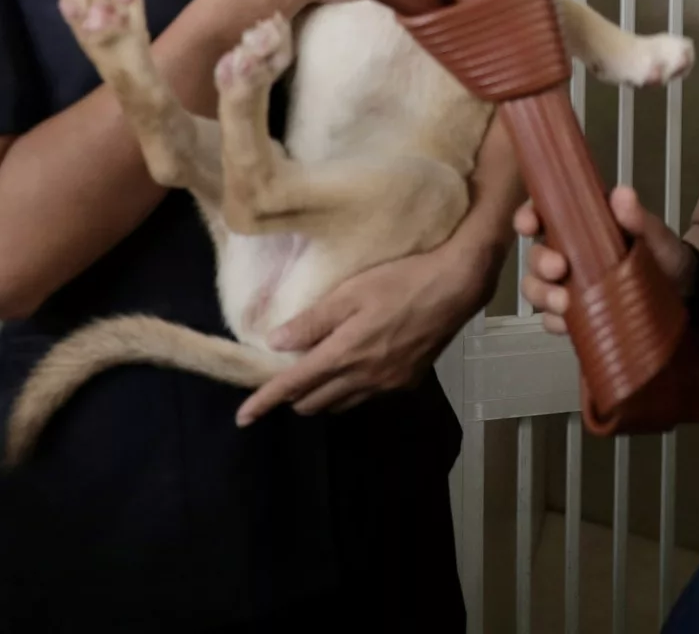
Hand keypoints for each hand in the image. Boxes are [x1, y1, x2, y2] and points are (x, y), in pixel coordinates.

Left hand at [237, 242, 481, 423]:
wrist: (456, 287)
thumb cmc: (400, 280)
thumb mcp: (351, 292)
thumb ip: (313, 320)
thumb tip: (275, 342)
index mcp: (344, 355)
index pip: (293, 386)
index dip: (264, 402)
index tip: (242, 417)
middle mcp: (363, 379)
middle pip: (314, 403)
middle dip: (293, 396)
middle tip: (286, 376)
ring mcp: (387, 385)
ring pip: (340, 405)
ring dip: (322, 395)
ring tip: (318, 372)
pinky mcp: (408, 383)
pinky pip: (366, 397)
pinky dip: (350, 390)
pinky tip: (355, 368)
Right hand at [515, 185, 693, 338]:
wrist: (685, 292)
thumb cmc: (663, 253)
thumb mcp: (655, 233)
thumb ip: (638, 217)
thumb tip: (622, 194)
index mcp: (580, 227)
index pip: (542, 215)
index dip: (527, 217)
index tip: (529, 224)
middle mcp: (568, 254)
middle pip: (534, 256)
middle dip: (539, 262)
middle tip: (559, 269)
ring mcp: (569, 286)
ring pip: (537, 289)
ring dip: (543, 295)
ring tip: (564, 303)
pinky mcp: (577, 315)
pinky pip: (552, 320)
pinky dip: (555, 322)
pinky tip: (567, 324)